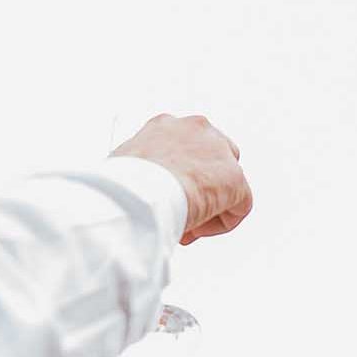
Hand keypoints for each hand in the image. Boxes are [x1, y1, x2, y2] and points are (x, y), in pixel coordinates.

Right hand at [111, 113, 253, 243]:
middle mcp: (196, 129)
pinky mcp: (235, 178)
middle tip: (180, 213)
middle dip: (201, 188)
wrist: (137, 193)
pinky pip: (239, 206)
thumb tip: (131, 193)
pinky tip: (195, 229)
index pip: (184, 149)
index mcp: (166, 126)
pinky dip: (220, 224)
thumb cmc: (118, 186)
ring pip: (226, 184)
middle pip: (213, 160)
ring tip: (184, 224)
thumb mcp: (119, 170)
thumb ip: (136, 173)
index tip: (163, 199)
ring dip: (208, 208)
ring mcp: (219, 151)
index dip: (176, 178)